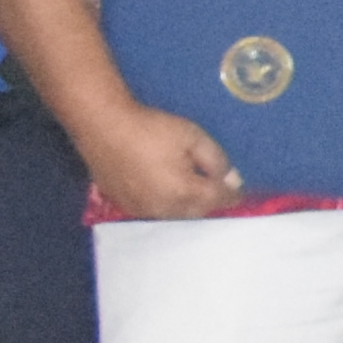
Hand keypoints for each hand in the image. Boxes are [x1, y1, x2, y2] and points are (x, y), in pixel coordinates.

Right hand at [75, 96, 238, 223]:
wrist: (103, 126)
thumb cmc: (151, 128)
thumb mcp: (193, 136)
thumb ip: (216, 160)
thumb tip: (231, 179)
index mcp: (184, 192)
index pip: (217, 199)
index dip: (231, 195)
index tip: (239, 192)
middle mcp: (164, 209)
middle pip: (198, 211)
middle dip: (210, 202)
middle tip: (217, 189)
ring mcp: (142, 211)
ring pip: (176, 215)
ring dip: (188, 206)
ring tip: (194, 191)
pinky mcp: (124, 206)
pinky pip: (154, 212)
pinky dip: (167, 205)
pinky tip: (168, 192)